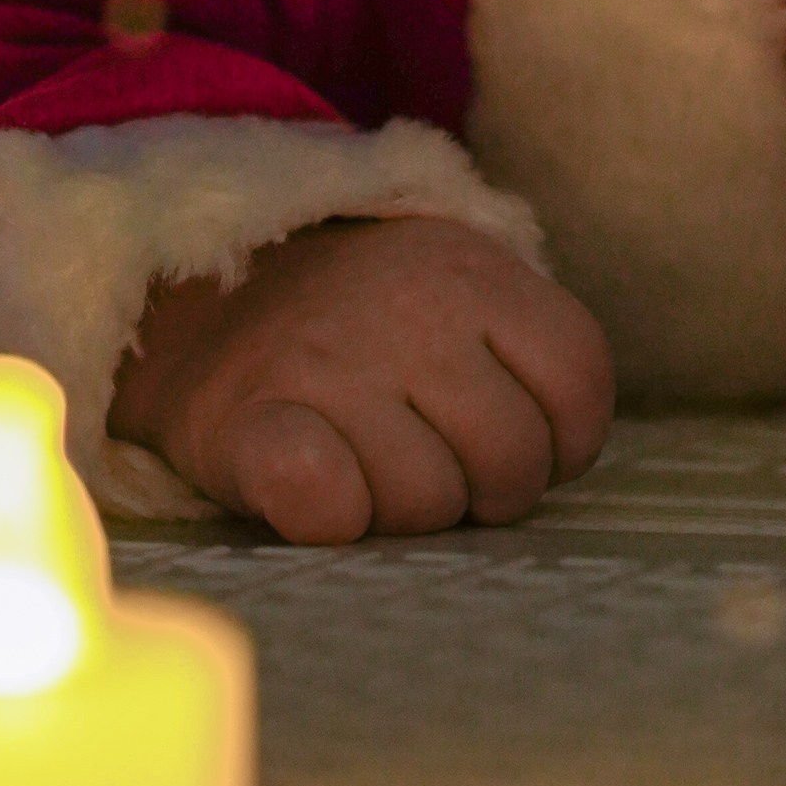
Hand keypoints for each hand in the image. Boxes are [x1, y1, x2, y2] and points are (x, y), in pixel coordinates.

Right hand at [107, 213, 614, 542]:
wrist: (206, 300)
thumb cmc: (364, 323)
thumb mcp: (457, 292)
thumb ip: (524, 354)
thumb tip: (563, 453)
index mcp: (474, 271)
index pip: (578, 380)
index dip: (562, 438)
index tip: (513, 440)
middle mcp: (409, 309)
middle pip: (512, 458)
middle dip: (484, 490)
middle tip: (436, 466)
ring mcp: (329, 364)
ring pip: (426, 500)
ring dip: (405, 512)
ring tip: (370, 470)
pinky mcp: (254, 424)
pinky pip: (326, 502)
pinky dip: (333, 515)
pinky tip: (322, 495)